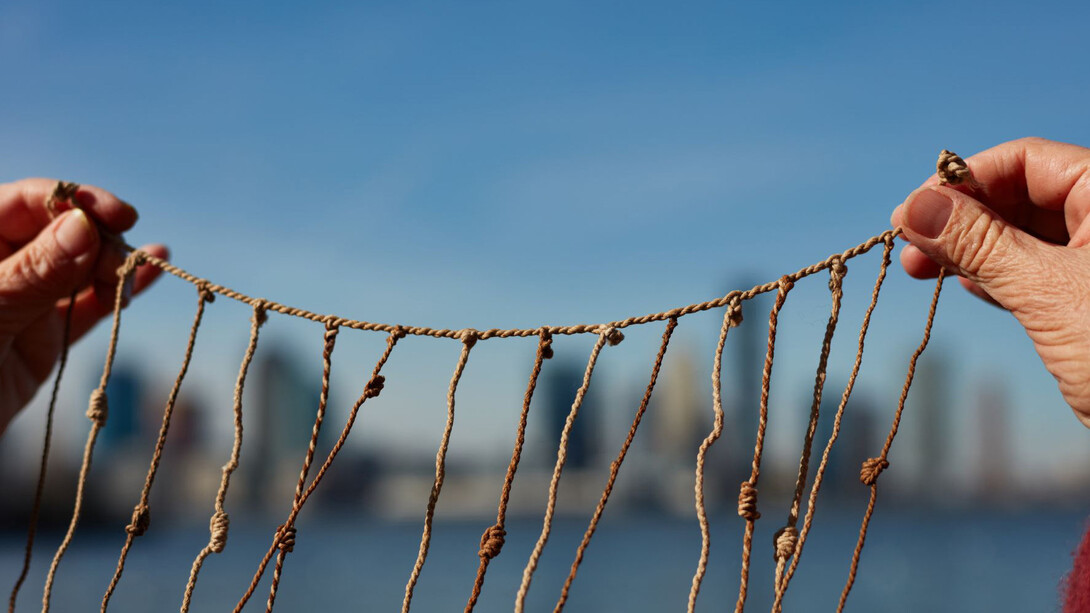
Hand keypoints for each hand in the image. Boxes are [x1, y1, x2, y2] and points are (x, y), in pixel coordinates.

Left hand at [0, 178, 166, 433]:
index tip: (118, 216)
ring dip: (113, 267)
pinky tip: (152, 275)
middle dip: (100, 240)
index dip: (74, 202)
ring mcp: (22, 304)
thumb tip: (86, 225)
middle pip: (61, 233)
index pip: (25, 203)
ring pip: (79, 270)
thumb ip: (34, 272)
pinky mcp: (42, 342)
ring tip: (133, 277)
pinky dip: (117, 294)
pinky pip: (86, 310)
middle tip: (123, 265)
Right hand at [891, 137, 1089, 425]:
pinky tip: (966, 284)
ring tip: (923, 269)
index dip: (964, 181)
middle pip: (1023, 194)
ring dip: (972, 248)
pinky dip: (998, 274)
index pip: (1027, 161)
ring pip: (1026, 235)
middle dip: (961, 217)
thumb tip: (911, 208)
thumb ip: (979, 244)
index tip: (912, 214)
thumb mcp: (1048, 293)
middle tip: (909, 247)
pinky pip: (1039, 270)